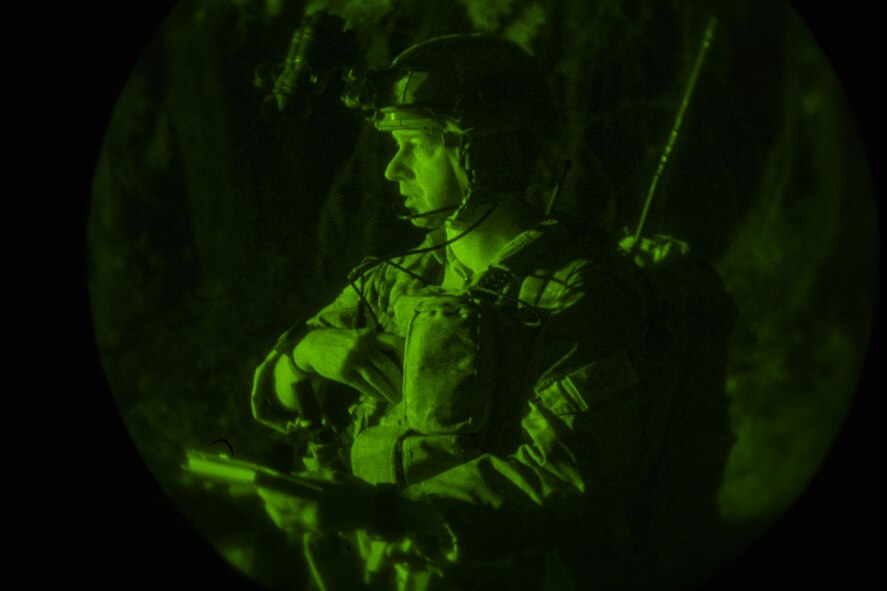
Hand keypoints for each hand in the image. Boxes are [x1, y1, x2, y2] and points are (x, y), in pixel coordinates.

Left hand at [257, 471, 376, 533]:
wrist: (372, 509)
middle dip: (270, 504)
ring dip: (276, 513)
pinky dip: (287, 519)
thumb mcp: (331, 476)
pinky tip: (287, 509)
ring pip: (287, 524)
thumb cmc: (353, 488)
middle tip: (265, 493)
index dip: (270, 492)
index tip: (261, 484)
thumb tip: (289, 478)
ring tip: (273, 502)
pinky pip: (296, 527)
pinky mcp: (318, 530)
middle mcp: (311, 517)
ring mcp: (314, 526)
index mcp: (314, 502)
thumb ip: (308, 478)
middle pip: (281, 515)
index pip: (284, 498)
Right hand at [293, 328, 404, 403]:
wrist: (315, 345)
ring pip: (376, 378)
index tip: (417, 369)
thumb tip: (403, 359)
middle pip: (388, 365)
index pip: (396, 343)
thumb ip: (379, 344)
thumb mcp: (362, 336)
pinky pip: (363, 386)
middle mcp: (363, 345)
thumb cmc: (345, 342)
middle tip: (410, 391)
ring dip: (389, 391)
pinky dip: (375, 394)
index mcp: (371, 335)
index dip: (408, 356)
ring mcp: (353, 359)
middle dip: (400, 380)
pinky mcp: (343, 372)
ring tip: (398, 399)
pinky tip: (382, 398)